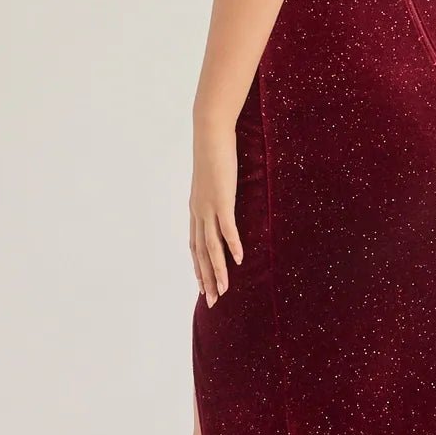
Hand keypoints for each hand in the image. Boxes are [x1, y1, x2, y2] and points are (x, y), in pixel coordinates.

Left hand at [189, 123, 242, 305]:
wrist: (210, 134)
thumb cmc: (214, 153)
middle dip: (206, 279)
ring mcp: (209, 207)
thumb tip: (224, 201)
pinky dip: (233, 245)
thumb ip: (218, 194)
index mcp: (196, 209)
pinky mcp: (222, 200)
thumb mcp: (214, 180)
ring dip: (218, 270)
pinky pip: (227, 228)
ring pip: (211, 247)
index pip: (195, 246)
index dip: (198, 268)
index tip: (203, 286)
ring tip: (224, 290)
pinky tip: (240, 260)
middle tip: (211, 301)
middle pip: (200, 253)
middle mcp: (198, 212)